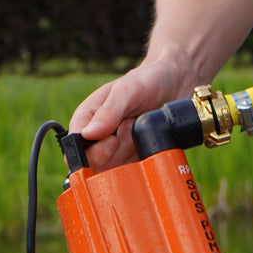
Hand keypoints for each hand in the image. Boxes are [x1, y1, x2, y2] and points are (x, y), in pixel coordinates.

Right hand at [69, 55, 196, 171]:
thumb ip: (108, 112)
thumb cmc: (147, 80)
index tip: (112, 139)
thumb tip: (88, 135)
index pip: (75, 149)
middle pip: (96, 165)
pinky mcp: (134, 158)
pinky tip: (148, 142)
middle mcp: (98, 137)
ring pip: (115, 170)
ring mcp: (117, 150)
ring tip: (139, 129)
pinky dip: (143, 161)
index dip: (94, 151)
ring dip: (131, 153)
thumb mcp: (126, 90)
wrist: (177, 84)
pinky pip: (134, 172)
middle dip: (117, 151)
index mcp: (87, 119)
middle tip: (130, 128)